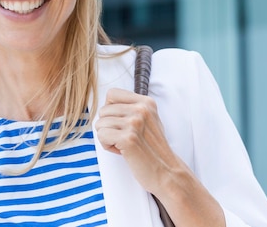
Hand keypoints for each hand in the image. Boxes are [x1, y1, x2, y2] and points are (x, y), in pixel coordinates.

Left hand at [95, 88, 225, 226]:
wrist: (166, 172)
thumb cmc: (154, 149)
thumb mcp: (149, 120)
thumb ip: (132, 108)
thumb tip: (107, 104)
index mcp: (146, 102)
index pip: (112, 94)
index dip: (110, 109)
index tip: (120, 122)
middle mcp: (141, 109)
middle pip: (103, 110)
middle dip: (108, 126)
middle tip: (124, 138)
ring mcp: (135, 123)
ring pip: (100, 123)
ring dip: (107, 137)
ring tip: (124, 145)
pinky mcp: (128, 138)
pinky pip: (101, 135)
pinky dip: (107, 145)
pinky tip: (121, 151)